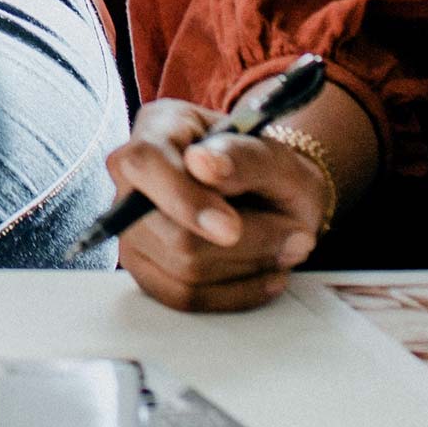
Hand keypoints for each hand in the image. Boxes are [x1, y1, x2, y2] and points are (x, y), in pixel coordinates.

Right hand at [107, 96, 332, 313]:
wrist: (272, 198)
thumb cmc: (269, 170)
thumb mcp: (275, 155)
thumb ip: (243, 155)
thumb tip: (203, 163)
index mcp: (157, 128)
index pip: (145, 165)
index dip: (184, 200)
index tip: (231, 228)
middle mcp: (132, 179)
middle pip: (171, 233)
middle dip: (245, 244)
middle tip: (296, 235)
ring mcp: (131, 228)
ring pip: (183, 272)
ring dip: (248, 267)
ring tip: (285, 248)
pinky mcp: (146, 268)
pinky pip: (185, 298)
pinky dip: (236, 293)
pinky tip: (267, 275)